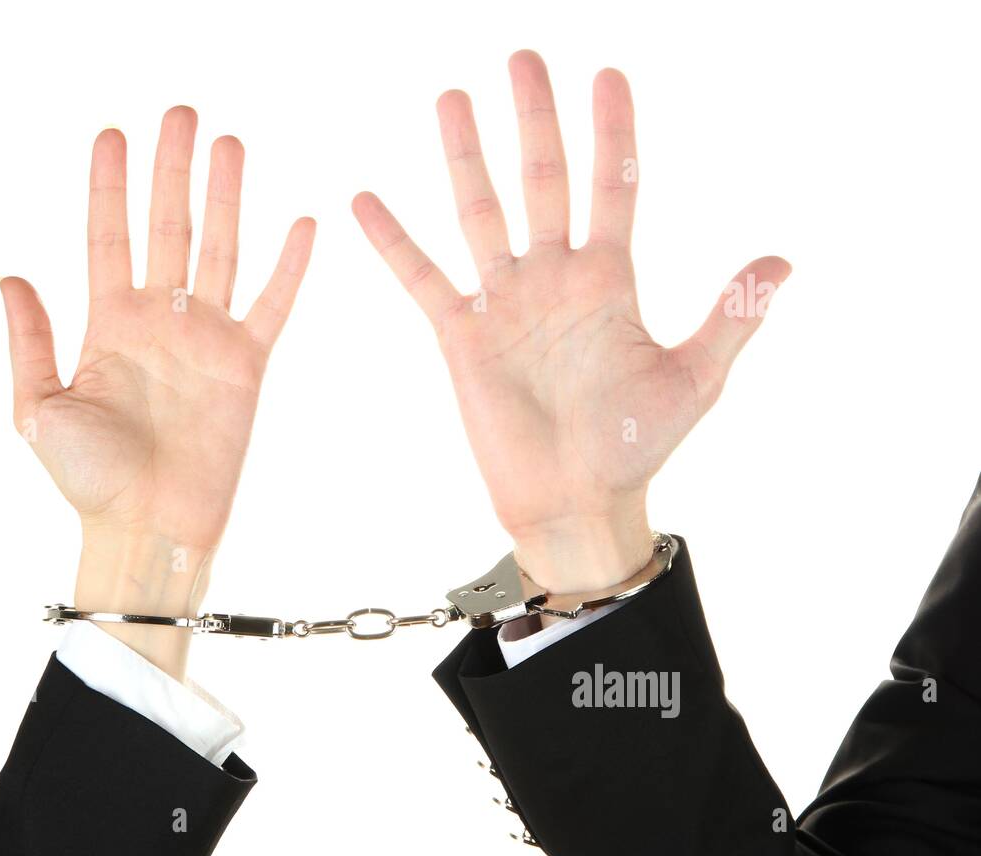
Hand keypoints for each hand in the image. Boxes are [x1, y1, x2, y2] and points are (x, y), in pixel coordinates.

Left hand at [2, 108, 314, 677]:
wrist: (147, 531)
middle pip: (169, 228)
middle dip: (172, 171)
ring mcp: (206, 340)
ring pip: (219, 251)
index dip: (109, 185)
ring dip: (226, 198)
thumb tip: (9, 276)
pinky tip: (301, 223)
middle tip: (180, 115)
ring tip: (230, 145)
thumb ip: (29, 341)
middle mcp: (159, 321)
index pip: (108, 236)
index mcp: (107, 324)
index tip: (112, 134)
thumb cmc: (87, 483)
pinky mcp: (247, 367)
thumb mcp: (38, 410)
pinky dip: (289, 268)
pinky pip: (272, 306)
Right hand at [354, 51, 788, 592]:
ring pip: (481, 214)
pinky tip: (365, 201)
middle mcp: (554, 279)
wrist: (575, 502)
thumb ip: (730, 316)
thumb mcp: (694, 380)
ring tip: (452, 98)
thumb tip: (784, 259)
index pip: (613, 188)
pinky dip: (394, 243)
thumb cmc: (637, 446)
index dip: (612, 133)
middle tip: (525, 59)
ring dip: (466, 158)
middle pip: (543, 181)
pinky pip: (423, 279)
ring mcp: (505, 304)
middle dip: (536, 120)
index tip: (609, 74)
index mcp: (610, 281)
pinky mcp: (462, 337)